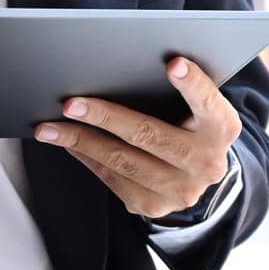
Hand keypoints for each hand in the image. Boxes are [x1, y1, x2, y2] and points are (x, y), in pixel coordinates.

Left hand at [34, 57, 241, 219]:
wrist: (196, 175)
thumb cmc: (188, 126)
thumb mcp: (196, 109)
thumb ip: (178, 92)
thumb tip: (115, 68)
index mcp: (221, 129)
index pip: (208, 103)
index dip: (192, 85)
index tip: (173, 64)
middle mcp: (205, 163)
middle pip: (149, 135)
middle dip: (105, 117)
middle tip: (70, 104)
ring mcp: (179, 190)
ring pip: (121, 160)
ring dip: (79, 140)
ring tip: (48, 127)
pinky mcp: (153, 206)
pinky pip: (110, 177)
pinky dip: (84, 156)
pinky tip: (65, 141)